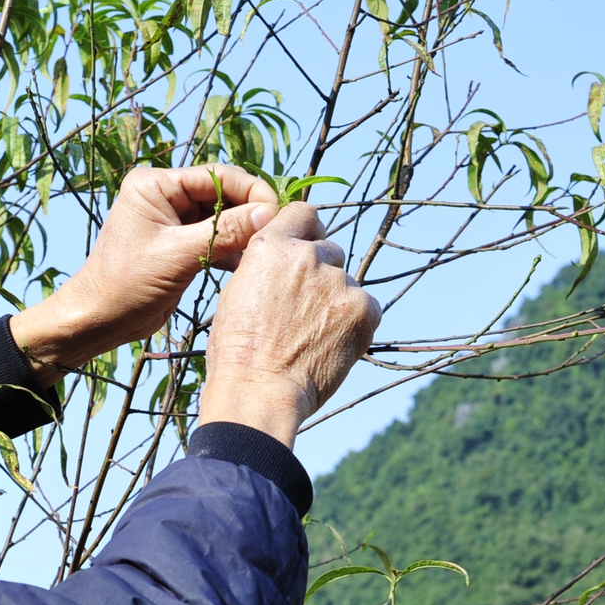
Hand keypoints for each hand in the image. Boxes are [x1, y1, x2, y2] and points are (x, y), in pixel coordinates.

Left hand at [9, 165, 279, 380]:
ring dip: (243, 233)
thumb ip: (224, 232)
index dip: (252, 192)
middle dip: (250, 213)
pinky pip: (215, 237)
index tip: (278, 215)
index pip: (218, 176)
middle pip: (223, 194)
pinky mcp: (179, 243)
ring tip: (264, 252)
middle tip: (276, 236)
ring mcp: (173, 219)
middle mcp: (165, 195)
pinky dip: (231, 249)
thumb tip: (270, 213)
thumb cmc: (125, 285)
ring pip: (223, 217)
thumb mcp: (179, 256)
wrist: (97, 320)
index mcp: (156, 184)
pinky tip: (246, 264)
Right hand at [196, 202, 380, 446]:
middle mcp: (307, 256)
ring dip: (336, 299)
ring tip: (313, 334)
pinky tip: (331, 344)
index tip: (306, 249)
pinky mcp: (364, 309)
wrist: (259, 391)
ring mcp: (339, 282)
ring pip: (346, 281)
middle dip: (320, 273)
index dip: (306, 231)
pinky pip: (368, 306)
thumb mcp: (237, 292)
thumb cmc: (237, 352)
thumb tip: (284, 260)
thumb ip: (266, 266)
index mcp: (270, 247)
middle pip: (329, 250)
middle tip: (304, 309)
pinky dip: (355, 322)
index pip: (303, 213)